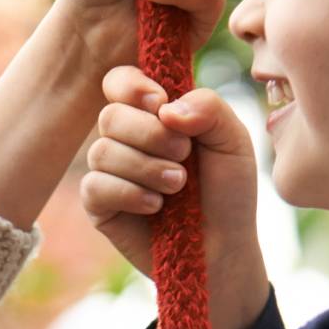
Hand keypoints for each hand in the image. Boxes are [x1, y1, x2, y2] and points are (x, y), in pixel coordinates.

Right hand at [83, 75, 269, 328]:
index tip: (159, 101)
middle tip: (183, 154)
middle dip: (148, 133)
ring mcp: (110, 172)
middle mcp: (127, 139)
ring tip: (177, 185)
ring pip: (101, 151)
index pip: (120, 81)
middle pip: (110, 115)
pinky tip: (155, 206)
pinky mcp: (99, 206)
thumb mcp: (232, 140)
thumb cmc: (229, 192)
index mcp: (154, 114)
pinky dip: (129, 193)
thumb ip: (209, 107)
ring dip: (144, 167)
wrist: (223, 247)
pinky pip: (95, 186)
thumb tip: (164, 108)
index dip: (131, 86)